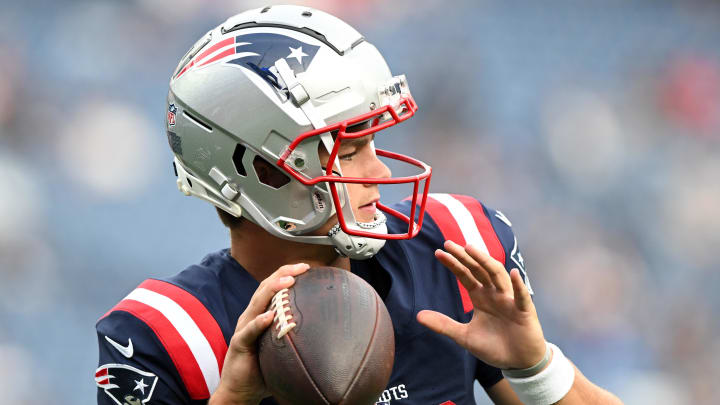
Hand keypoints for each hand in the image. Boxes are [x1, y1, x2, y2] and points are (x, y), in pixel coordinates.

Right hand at [210, 263, 309, 404]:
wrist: (240, 390)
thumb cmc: (263, 368)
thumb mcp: (283, 347)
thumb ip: (296, 335)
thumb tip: (327, 332)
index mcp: (261, 313)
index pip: (273, 286)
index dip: (287, 273)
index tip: (307, 267)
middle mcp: (251, 316)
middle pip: (266, 287)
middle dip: (284, 274)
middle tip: (302, 267)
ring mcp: (244, 328)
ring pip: (257, 303)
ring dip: (273, 290)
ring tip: (288, 281)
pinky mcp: (239, 344)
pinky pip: (249, 331)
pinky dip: (259, 322)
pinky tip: (269, 317)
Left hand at [416, 241, 545, 369]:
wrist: (517, 362)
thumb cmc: (493, 346)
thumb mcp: (464, 336)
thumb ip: (443, 324)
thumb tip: (418, 316)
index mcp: (480, 297)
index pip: (465, 275)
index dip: (453, 263)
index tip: (438, 252)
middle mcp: (494, 294)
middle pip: (479, 269)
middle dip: (465, 256)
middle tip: (449, 244)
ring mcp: (509, 300)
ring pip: (498, 276)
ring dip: (486, 262)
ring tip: (472, 249)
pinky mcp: (524, 312)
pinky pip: (522, 296)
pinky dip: (518, 285)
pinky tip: (513, 273)